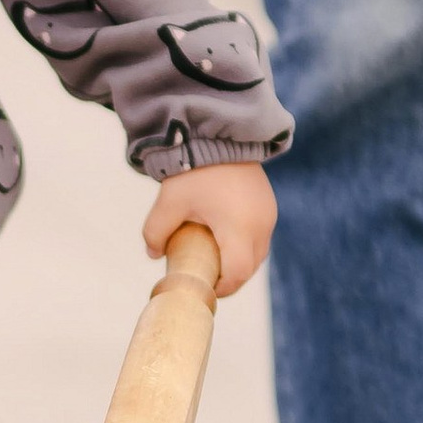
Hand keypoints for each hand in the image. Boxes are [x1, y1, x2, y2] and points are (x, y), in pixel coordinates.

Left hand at [144, 156, 273, 296]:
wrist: (220, 134)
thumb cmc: (194, 169)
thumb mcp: (169, 203)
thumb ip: (156, 232)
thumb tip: (153, 254)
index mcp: (239, 229)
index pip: (238, 273)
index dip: (222, 287)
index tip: (204, 288)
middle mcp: (261, 225)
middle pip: (250, 267)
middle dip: (230, 278)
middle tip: (205, 278)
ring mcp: (268, 214)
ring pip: (257, 252)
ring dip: (238, 261)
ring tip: (212, 258)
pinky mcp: (268, 204)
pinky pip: (259, 235)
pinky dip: (244, 244)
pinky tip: (223, 238)